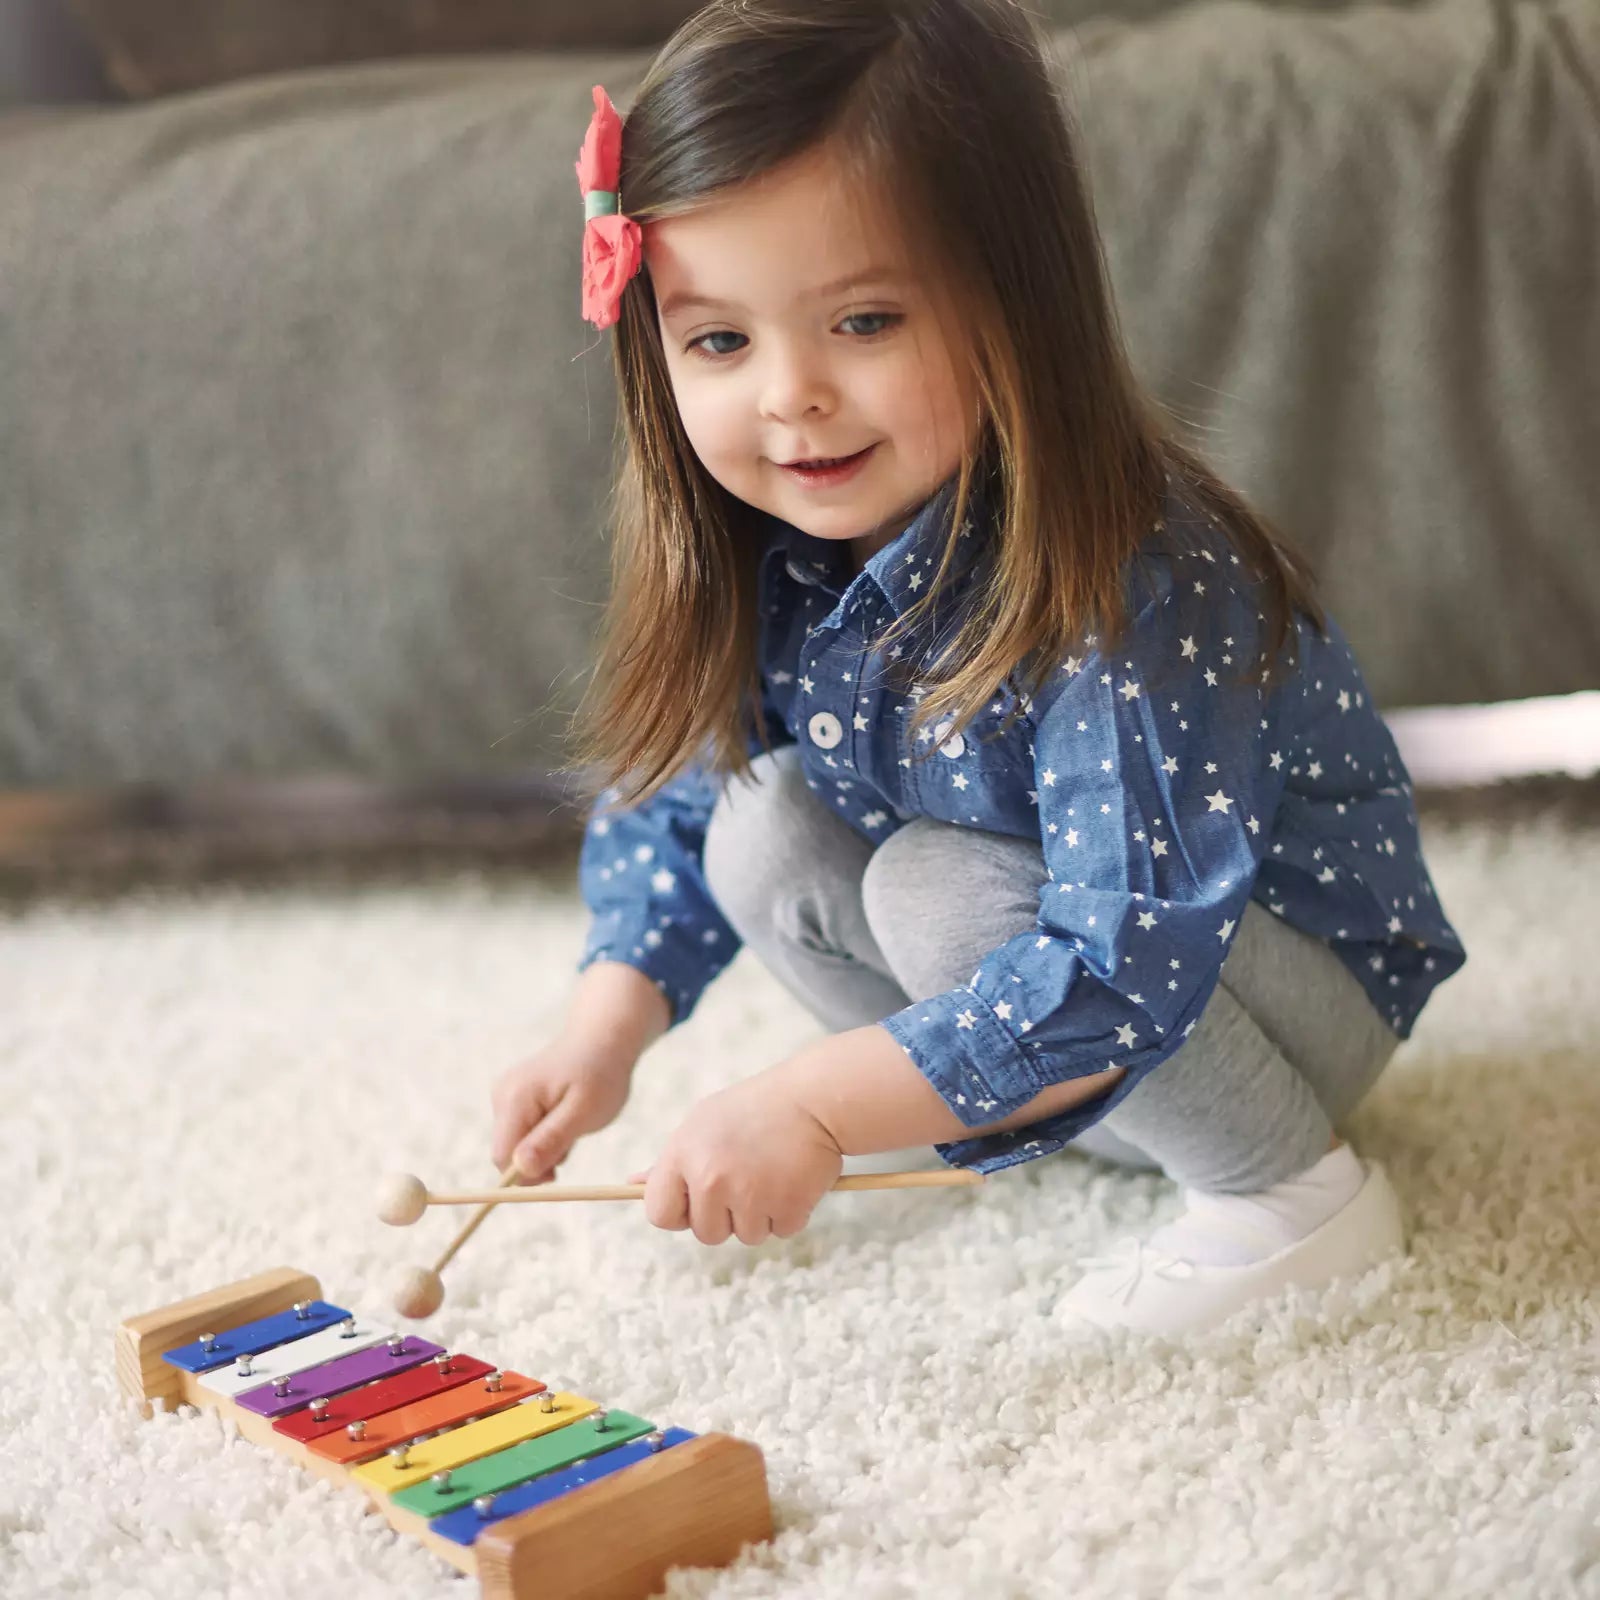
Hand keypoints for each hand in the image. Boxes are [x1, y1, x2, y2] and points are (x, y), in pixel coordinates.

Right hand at [489, 1034, 634, 1182]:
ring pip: (517, 1146)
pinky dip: (545, 1136)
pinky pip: (523, 1134)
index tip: (557, 1174)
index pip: (502, 1157)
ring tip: (571, 1125)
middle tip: (571, 1141)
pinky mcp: (514, 1101)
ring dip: (545, 1148)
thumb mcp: (583, 1112)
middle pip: (507, 1153)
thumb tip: (521, 1169)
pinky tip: (564, 1119)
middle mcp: (502, 1097)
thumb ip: (551, 1140)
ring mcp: (506, 1097)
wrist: (601, 1041)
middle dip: (539, 1159)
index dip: (526, 1175)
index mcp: (515, 1099)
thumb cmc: (599, 1074)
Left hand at [628, 1074, 843, 1245]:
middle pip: (706, 1233)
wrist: (814, 1098)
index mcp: (683, 1154)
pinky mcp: (786, 1206)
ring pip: (746, 1236)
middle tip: (748, 1177)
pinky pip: (781, 1231)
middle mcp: (710, 1178)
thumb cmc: (754, 1110)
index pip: (658, 1213)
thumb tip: (633, 1183)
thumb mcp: (703, 1123)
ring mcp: (749, 1194)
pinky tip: (794, 1177)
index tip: (698, 1201)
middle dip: (727, 1216)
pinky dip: (791, 1212)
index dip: (679, 1213)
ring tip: (773, 1171)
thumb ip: (672, 1160)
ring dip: (762, 1213)